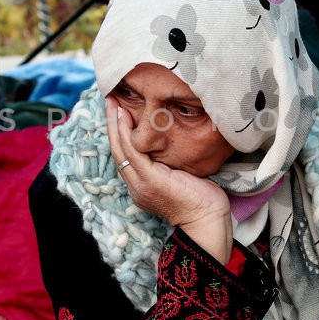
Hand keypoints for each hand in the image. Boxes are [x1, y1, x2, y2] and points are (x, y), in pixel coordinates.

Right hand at [106, 95, 232, 263]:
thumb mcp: (180, 176)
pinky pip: (132, 152)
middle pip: (117, 150)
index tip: (118, 112)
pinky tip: (124, 117)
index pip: (125, 155)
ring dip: (115, 124)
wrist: (208, 219)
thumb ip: (169, 162)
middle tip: (109, 100)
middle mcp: (136, 186)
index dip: (119, 133)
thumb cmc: (202, 198)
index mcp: (142, 185)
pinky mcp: (150, 180)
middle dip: (112, 124)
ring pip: (121, 149)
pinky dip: (126, 133)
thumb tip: (170, 141)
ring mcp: (141, 184)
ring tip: (113, 103)